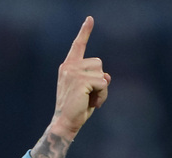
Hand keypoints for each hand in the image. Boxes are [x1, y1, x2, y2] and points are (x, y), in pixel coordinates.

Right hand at [51, 15, 110, 138]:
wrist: (64, 124)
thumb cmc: (75, 110)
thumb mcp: (87, 91)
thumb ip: (96, 80)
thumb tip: (107, 76)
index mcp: (68, 67)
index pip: (78, 46)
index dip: (85, 32)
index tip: (90, 19)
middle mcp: (69, 66)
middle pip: (98, 63)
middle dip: (99, 80)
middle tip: (90, 97)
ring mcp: (74, 73)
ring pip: (102, 73)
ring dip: (102, 89)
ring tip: (91, 101)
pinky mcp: (81, 81)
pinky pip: (103, 83)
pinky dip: (102, 95)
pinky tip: (93, 104)